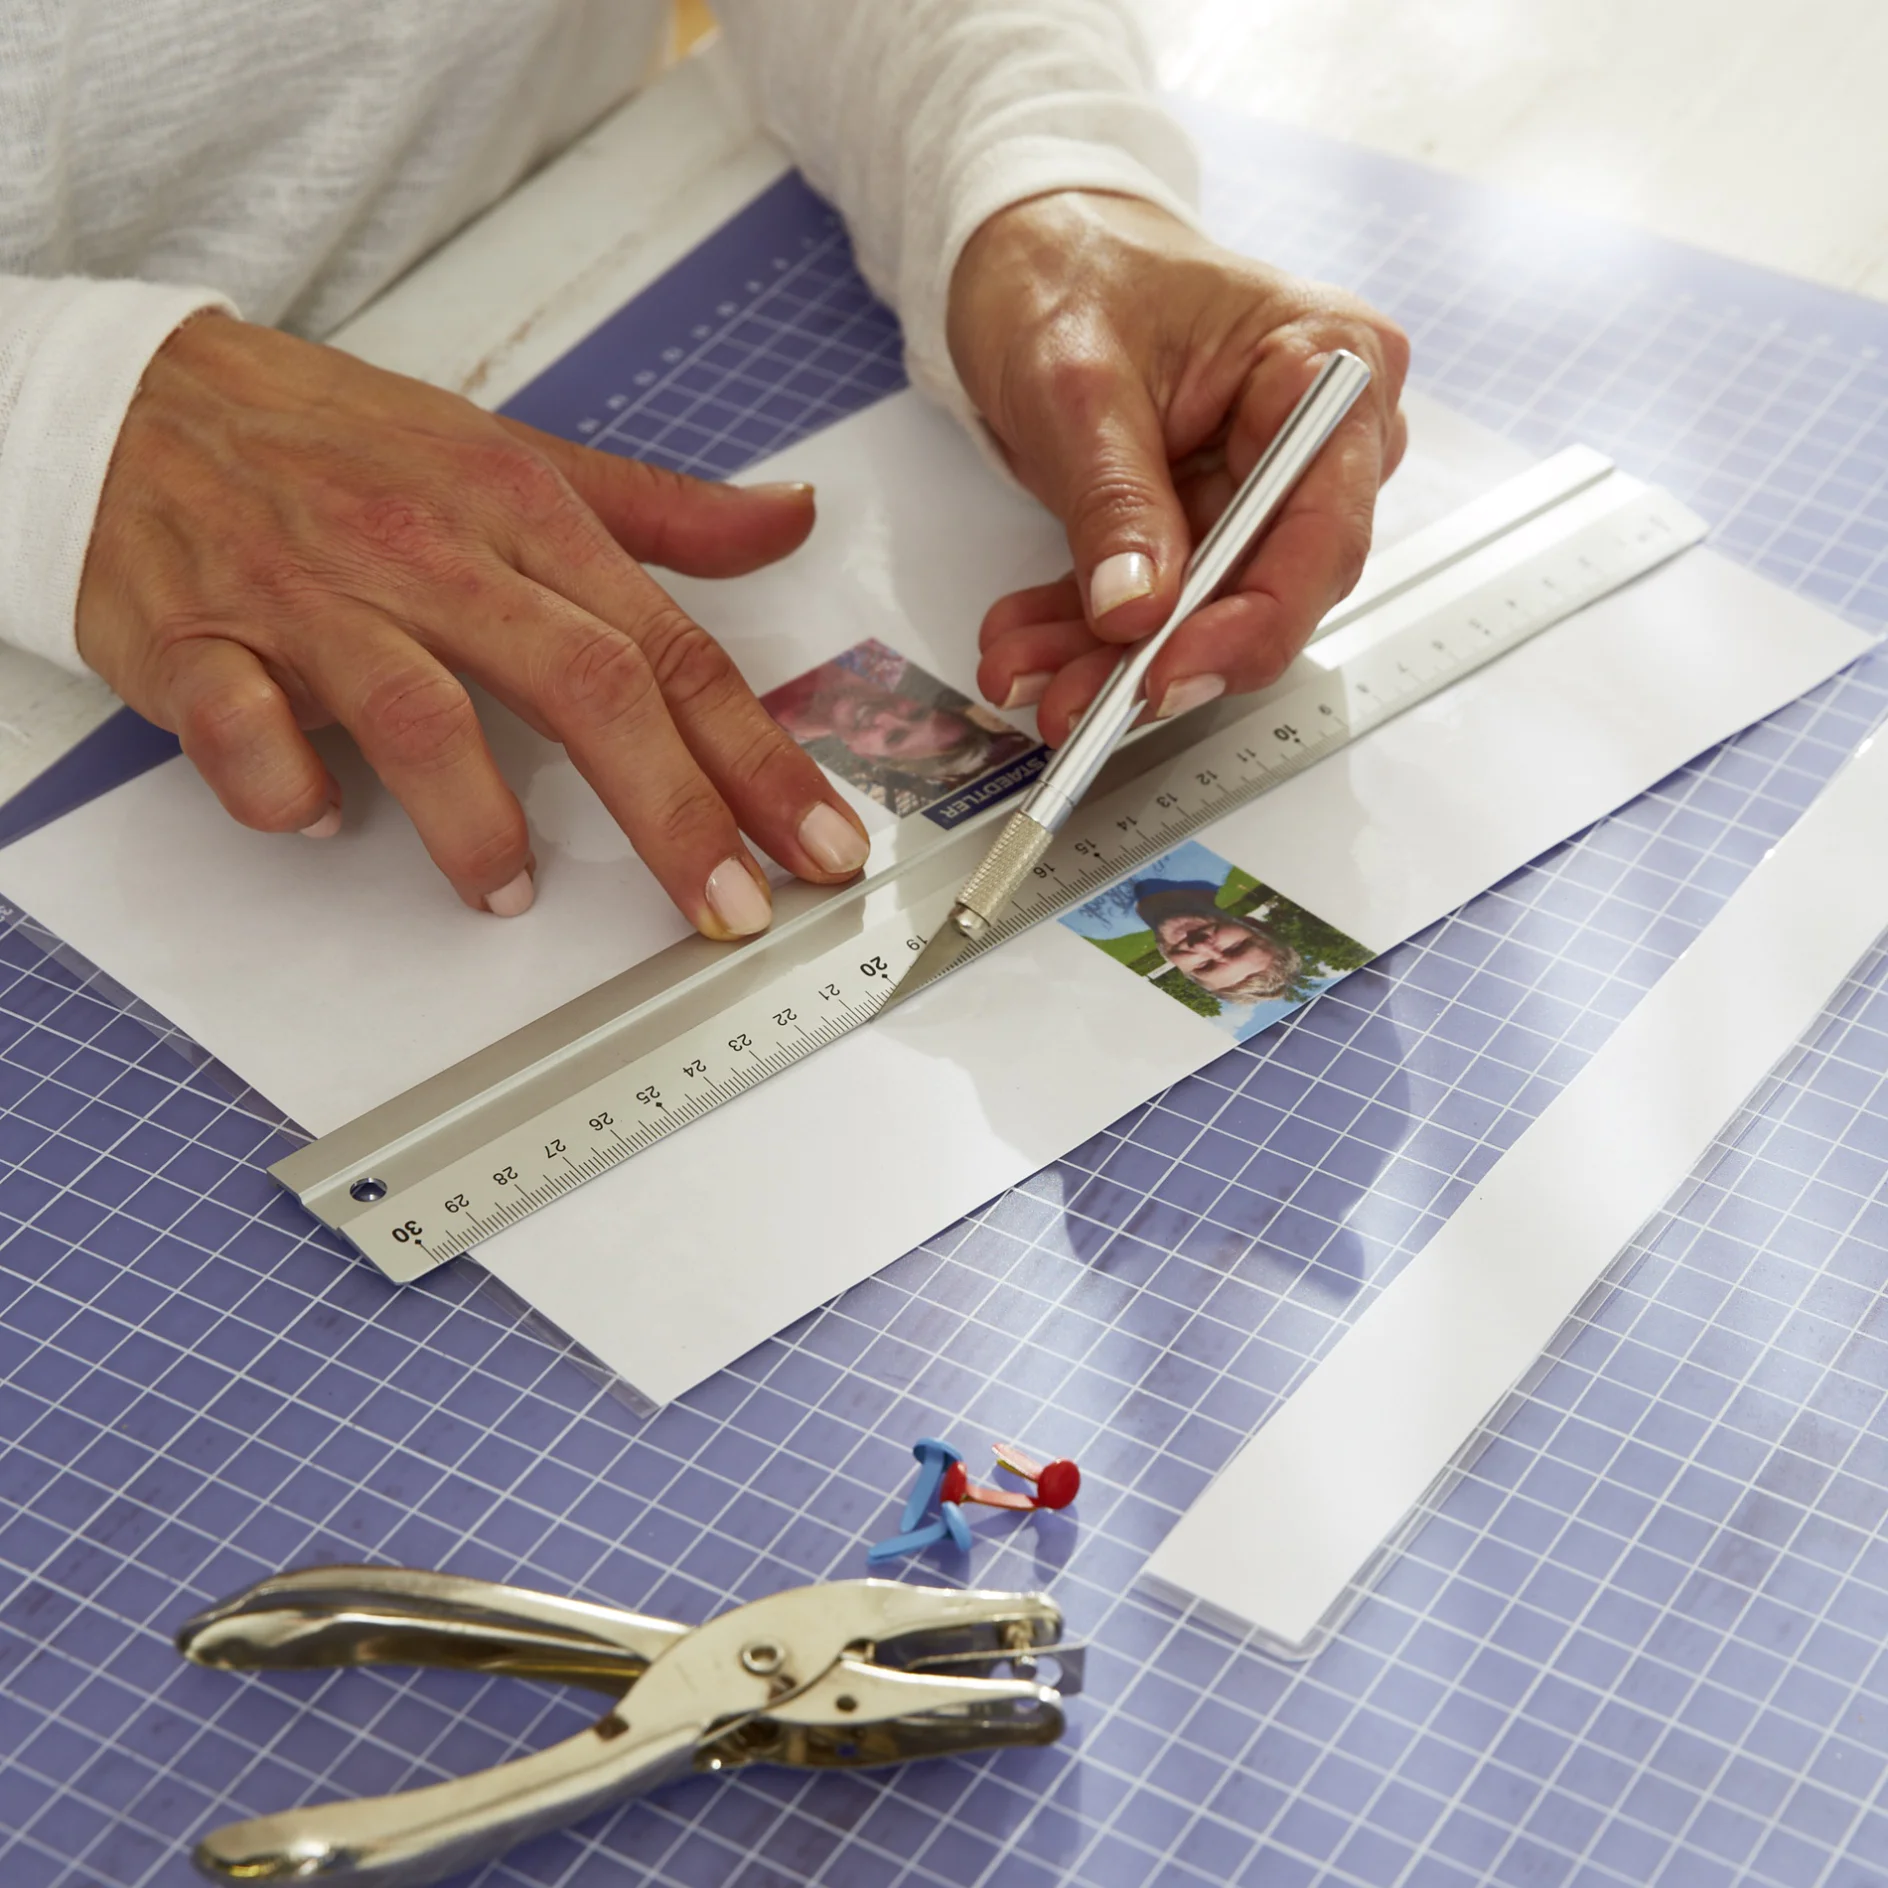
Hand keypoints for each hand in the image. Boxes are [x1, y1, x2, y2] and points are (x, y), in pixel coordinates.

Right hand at [78, 315, 870, 932]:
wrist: (129, 399)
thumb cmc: (337, 442)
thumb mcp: (513, 452)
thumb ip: (659, 508)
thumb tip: (790, 518)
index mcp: (520, 511)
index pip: (670, 650)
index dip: (757, 757)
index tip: (820, 842)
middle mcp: (432, 553)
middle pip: (585, 689)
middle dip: (673, 813)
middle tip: (729, 908)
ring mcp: (315, 599)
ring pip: (425, 719)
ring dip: (479, 826)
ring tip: (511, 889)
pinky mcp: (201, 643)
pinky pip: (248, 735)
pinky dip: (290, 792)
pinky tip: (322, 818)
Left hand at [947, 191, 1409, 743]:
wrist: (1024, 243)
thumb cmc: (1071, 266)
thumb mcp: (1079, 379)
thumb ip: (1115, 500)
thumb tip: (1139, 611)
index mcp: (1326, 366)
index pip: (1321, 529)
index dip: (1253, 619)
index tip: (1171, 671)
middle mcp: (1313, 437)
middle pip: (1268, 586)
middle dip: (1162, 654)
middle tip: (1082, 703)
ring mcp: (1257, 484)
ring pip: (1200, 609)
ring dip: (1108, 658)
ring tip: (1028, 677)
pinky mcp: (1199, 519)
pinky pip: (1153, 599)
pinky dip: (1086, 634)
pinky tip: (1027, 651)